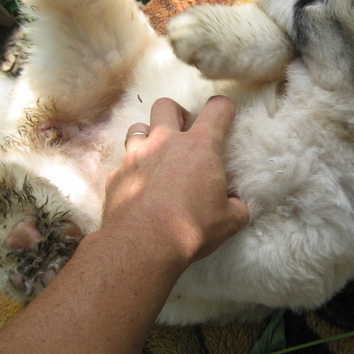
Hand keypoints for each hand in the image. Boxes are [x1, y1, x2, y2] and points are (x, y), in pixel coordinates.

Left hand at [103, 96, 248, 266]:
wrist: (141, 247)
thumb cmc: (189, 229)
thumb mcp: (228, 222)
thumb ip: (237, 207)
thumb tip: (237, 204)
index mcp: (199, 146)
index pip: (217, 109)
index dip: (225, 109)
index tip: (226, 117)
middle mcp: (165, 141)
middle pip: (166, 105)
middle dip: (177, 113)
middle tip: (184, 132)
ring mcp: (136, 155)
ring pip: (138, 127)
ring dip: (149, 135)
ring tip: (157, 156)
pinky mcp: (116, 175)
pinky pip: (124, 161)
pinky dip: (134, 168)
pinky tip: (139, 187)